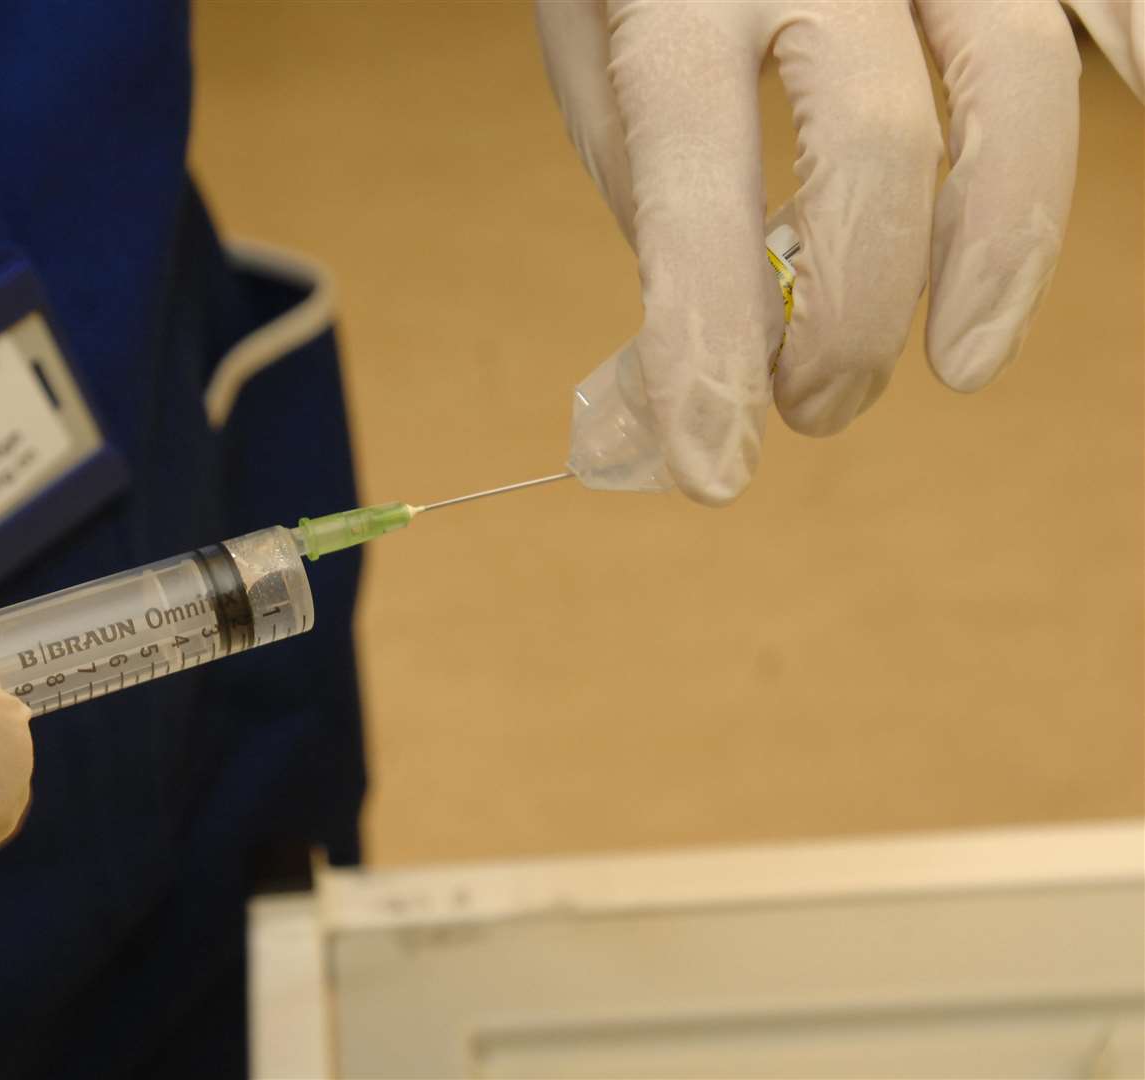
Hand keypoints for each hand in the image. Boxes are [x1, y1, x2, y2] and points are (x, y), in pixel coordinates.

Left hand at [539, 0, 1141, 505]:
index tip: (715, 471)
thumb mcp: (596, 42)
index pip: (695, 195)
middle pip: (876, 158)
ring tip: (963, 362)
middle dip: (848, 323)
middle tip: (818, 409)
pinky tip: (1083, 222)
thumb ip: (652, 176)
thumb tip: (716, 334)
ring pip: (1017, 99)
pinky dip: (1138, 93)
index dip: (706, 346)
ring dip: (999, 260)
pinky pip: (1116, 8)